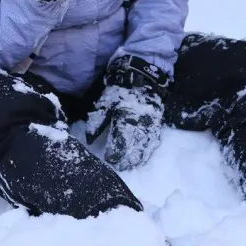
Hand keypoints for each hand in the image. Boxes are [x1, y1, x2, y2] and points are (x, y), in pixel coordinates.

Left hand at [85, 55, 168, 170]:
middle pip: (132, 145)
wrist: (141, 78)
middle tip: (120, 167)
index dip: (115, 152)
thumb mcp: (105, 104)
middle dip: (126, 158)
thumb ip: (98, 122)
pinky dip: (148, 150)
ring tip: (131, 166)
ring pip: (144, 144)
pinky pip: (153, 139)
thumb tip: (89, 140)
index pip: (119, 140)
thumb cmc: (119, 92)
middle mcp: (138, 122)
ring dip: (137, 157)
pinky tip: (144, 157)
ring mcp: (149, 123)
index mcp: (123, 117)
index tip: (110, 161)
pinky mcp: (156, 122)